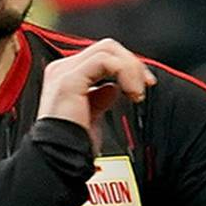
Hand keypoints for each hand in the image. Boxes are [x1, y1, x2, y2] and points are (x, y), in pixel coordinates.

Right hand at [38, 38, 153, 151]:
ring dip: (131, 68)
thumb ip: (100, 97)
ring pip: (108, 49)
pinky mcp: (70, 80)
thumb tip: (113, 88)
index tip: (144, 85)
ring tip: (137, 92)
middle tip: (146, 84)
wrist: (59, 158)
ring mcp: (64, 72)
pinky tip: (131, 92)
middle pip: (107, 47)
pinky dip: (125, 73)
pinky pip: (105, 61)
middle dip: (132, 63)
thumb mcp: (92, 115)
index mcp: (66, 76)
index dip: (127, 66)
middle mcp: (63, 70)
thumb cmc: (72, 144)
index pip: (103, 56)